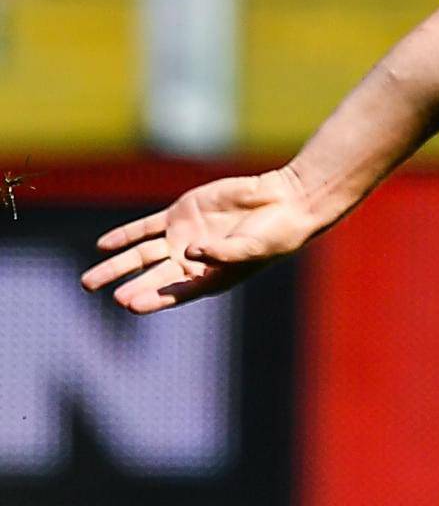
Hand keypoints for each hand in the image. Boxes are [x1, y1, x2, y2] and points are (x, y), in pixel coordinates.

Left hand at [80, 167, 332, 313]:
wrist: (284, 201)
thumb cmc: (275, 234)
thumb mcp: (251, 248)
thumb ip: (221, 253)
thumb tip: (189, 252)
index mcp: (212, 278)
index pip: (176, 293)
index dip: (152, 299)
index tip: (130, 304)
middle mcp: (193, 262)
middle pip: (152, 277)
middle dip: (128, 286)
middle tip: (106, 295)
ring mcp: (184, 237)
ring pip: (141, 254)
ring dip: (115, 266)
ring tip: (88, 283)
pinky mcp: (181, 214)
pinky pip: (146, 227)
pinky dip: (125, 235)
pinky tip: (103, 245)